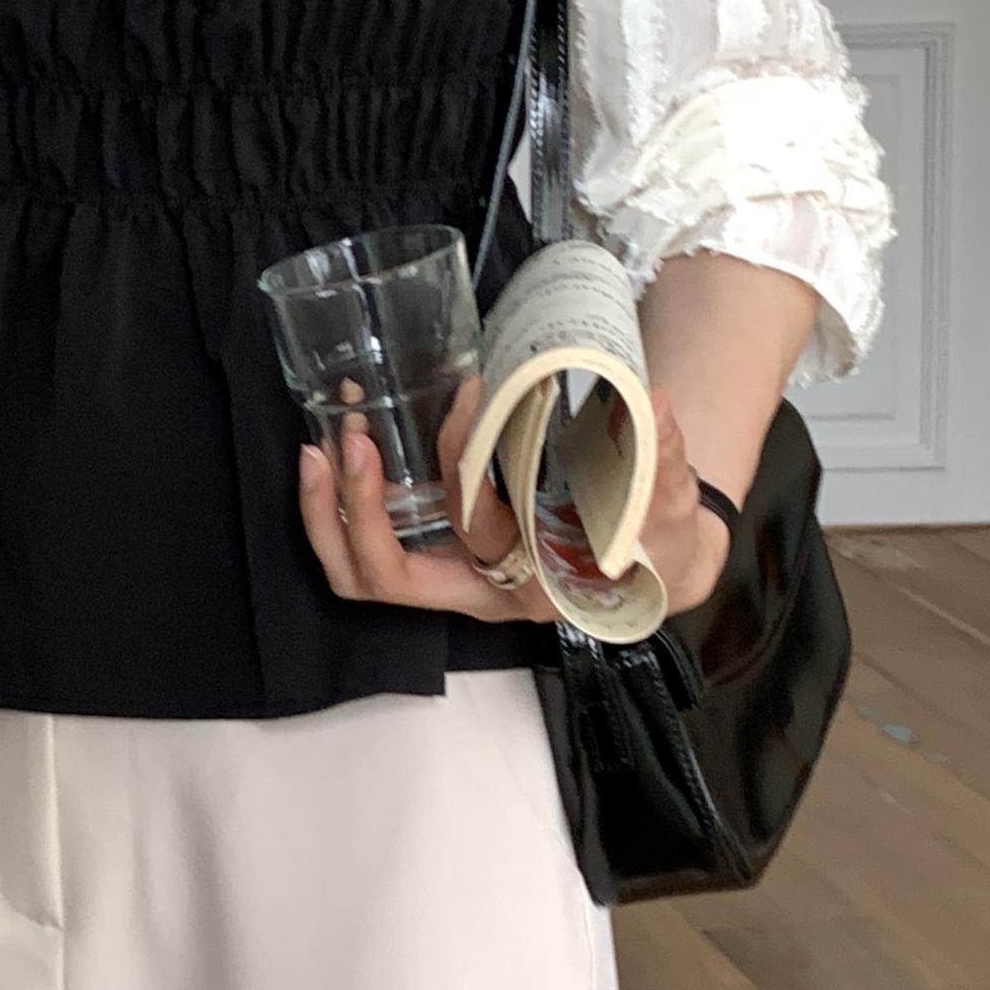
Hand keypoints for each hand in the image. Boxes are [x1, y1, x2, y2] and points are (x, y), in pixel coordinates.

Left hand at [297, 378, 731, 623]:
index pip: (476, 534)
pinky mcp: (440, 552)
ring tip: (320, 444)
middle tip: (347, 441)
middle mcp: (482, 592)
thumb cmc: (659, 535)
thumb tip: (653, 405)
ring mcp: (454, 577)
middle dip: (357, 511)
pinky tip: (341, 447)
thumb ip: (662, 460)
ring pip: (364, 573)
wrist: (654, 560)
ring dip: (329, 513)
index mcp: (534, 584)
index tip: (471, 397)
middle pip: (388, 578)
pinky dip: (346, 505)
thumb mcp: (668, 501)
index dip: (461, 466)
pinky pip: (375, 547)